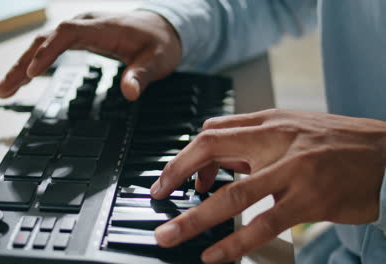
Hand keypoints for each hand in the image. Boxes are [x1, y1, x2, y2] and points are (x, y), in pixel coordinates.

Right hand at [0, 11, 180, 100]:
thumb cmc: (159, 44)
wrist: (163, 29)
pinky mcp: (80, 37)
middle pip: (46, 38)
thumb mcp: (157, 61)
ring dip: (22, 64)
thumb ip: (142, 75)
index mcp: (103, 27)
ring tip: (4, 88)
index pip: (67, 34)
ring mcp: (81, 30)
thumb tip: (130, 93)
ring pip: (43, 42)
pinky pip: (50, 46)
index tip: (32, 72)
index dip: (48, 52)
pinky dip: (35, 62)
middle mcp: (87, 24)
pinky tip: (23, 77)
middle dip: (23, 63)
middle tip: (4, 88)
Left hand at [150, 109, 385, 262]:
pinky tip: (215, 256)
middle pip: (212, 149)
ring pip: (233, 194)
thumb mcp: (289, 127)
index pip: (212, 132)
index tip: (168, 179)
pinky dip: (235, 243)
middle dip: (175, 173)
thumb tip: (213, 159)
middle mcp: (275, 141)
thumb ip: (251, 138)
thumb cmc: (333, 140)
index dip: (184, 156)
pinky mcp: (309, 199)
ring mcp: (292, 170)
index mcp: (268, 122)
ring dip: (195, 218)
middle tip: (157, 197)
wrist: (384, 151)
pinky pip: (263, 224)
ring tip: (171, 235)